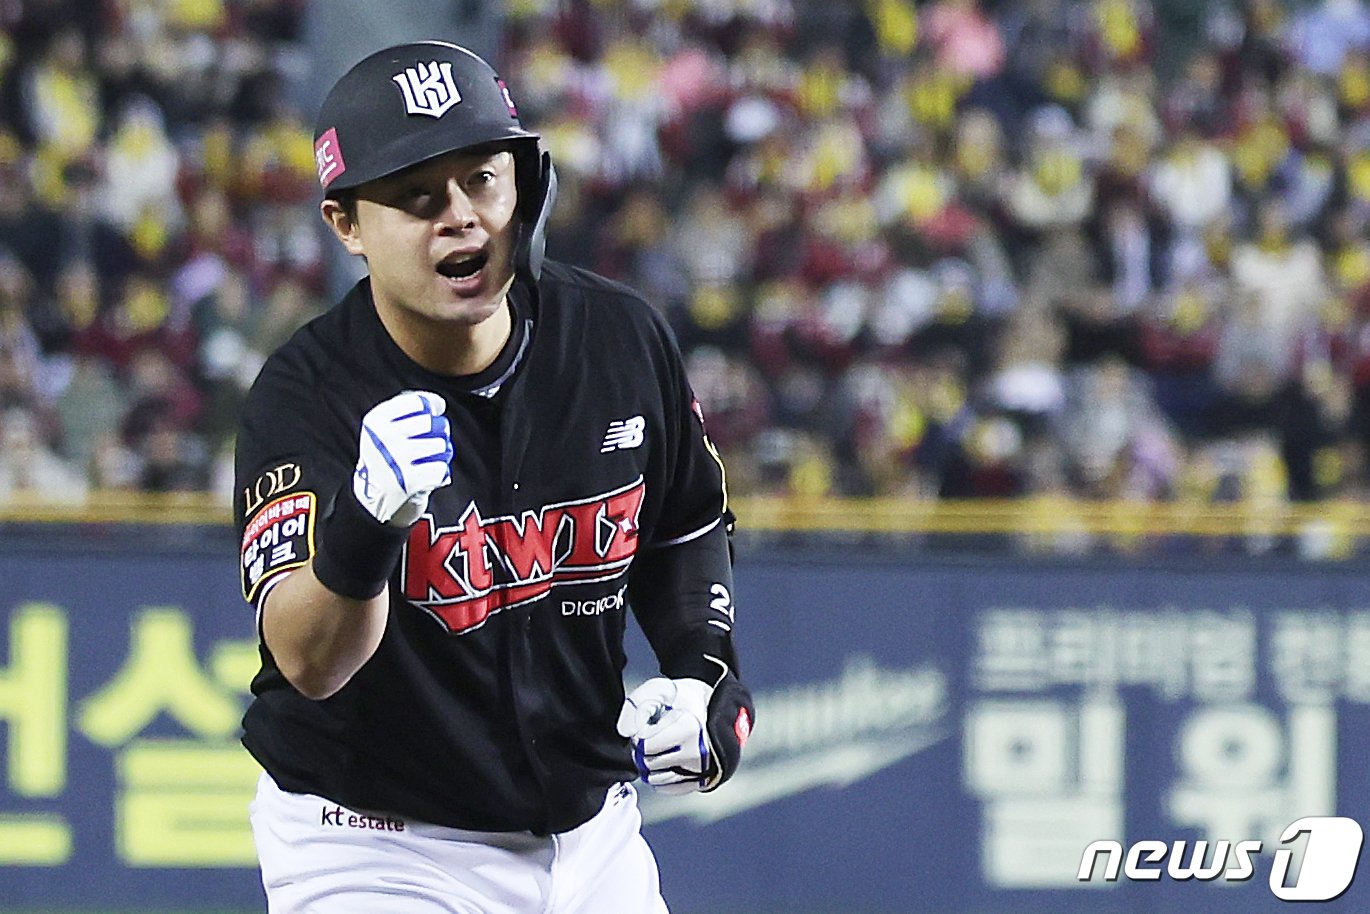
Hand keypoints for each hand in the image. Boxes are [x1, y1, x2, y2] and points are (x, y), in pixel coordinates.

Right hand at [353, 391, 452, 525]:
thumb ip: (408, 408)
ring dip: (442, 452)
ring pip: (440, 445)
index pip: (417, 402)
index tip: (432, 413)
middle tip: (433, 439)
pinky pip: (441, 468)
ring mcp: (396, 458)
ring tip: (430, 458)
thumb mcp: (384, 426)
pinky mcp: (408, 480)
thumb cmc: (384, 454)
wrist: (372, 495)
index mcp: (377, 420)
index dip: (430, 407)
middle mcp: (384, 437)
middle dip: (439, 430)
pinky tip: (430, 474)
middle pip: (431, 422)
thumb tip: (438, 404)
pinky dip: (440, 472)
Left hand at [617, 677, 716, 794]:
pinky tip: (668, 758)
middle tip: (655, 734)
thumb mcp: (659, 690)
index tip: (650, 724)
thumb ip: (636, 706)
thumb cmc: (686, 699)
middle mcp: (697, 753)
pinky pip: (667, 788)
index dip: (640, 734)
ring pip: (655, 778)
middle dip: (644, 750)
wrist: (714, 709)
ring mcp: (700, 770)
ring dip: (651, 763)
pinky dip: (662, 776)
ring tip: (663, 745)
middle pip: (648, 763)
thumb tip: (625, 732)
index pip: (644, 746)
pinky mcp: (700, 781)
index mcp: (688, 729)